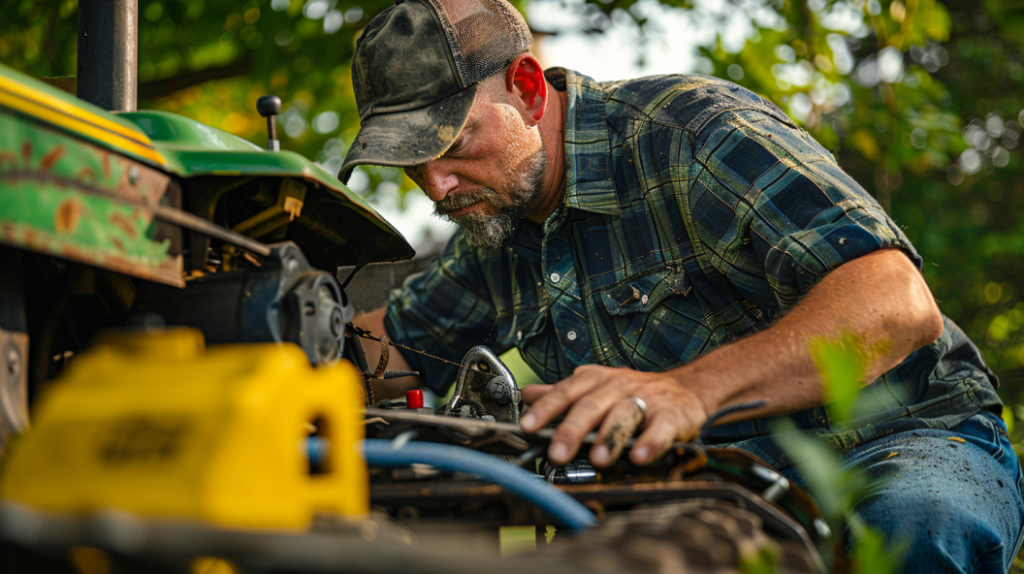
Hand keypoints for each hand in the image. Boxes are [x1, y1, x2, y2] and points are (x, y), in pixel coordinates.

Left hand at [519, 364, 708, 466]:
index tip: (527, 426)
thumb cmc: (633, 392)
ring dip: (609, 437)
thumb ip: (561, 393)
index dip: (545, 409)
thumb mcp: (595, 387)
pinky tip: (640, 457)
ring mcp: (644, 400)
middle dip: (572, 429)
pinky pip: (660, 428)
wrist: (684, 389)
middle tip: (557, 452)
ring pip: (624, 415)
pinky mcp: (670, 415)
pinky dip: (651, 443)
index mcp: (594, 380)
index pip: (565, 393)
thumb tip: (526, 395)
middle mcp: (617, 387)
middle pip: (591, 406)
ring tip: (597, 459)